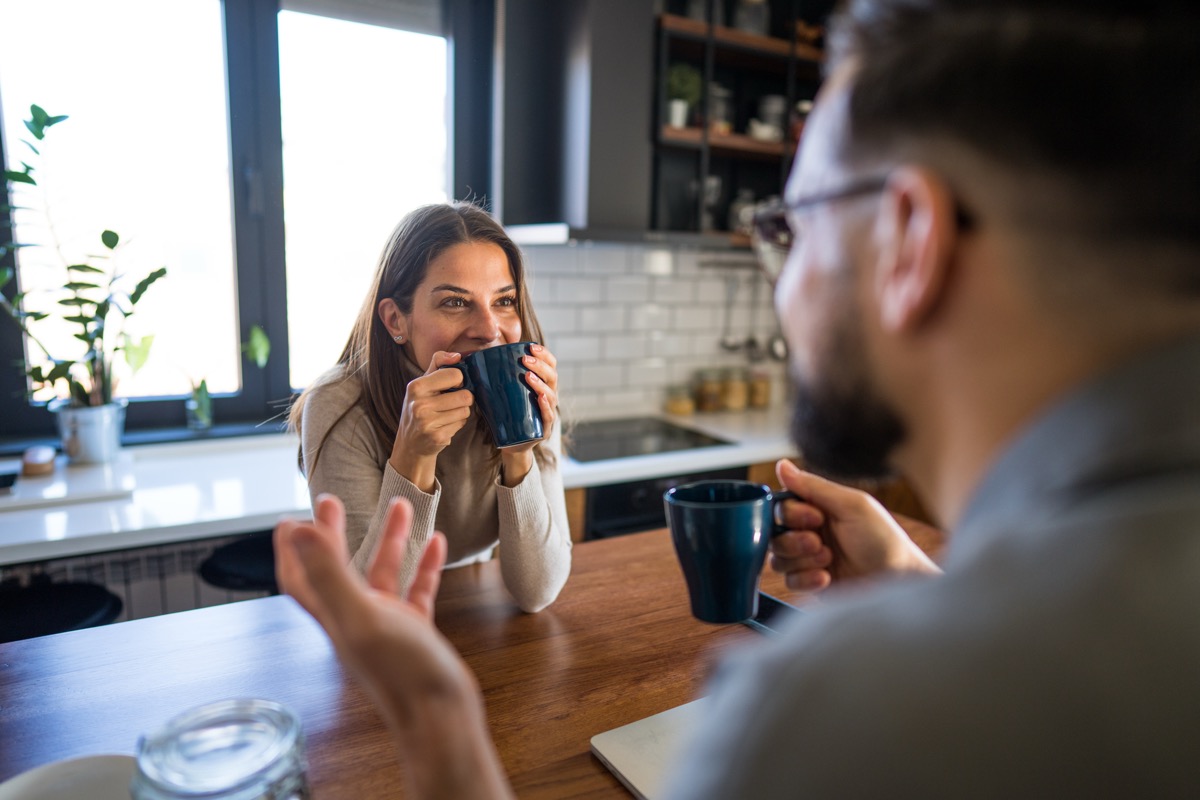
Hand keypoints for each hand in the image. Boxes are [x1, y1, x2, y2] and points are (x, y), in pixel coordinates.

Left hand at [275, 494, 461, 723]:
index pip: (300, 578)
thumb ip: (330, 572)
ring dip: (388, 540)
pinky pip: (416, 591)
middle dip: (333, 535)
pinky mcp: (415, 633)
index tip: (290, 520)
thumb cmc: (401, 672)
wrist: (441, 715)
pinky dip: (423, 566)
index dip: (291, 551)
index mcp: (334, 617)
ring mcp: (386, 627)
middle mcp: (355, 620)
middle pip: (336, 570)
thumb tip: (298, 531)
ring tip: (400, 505)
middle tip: (332, 501)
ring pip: (381, 574)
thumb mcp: (361, 614)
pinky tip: (436, 545)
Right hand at [390, 351, 473, 489]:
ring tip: (446, 415)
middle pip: (465, 395)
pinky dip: (457, 424)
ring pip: (466, 411)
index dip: (459, 380)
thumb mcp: (423, 383)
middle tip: (450, 403)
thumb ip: (438, 363)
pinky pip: (462, 424)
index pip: (455, 375)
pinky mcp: (438, 437)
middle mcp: (420, 405)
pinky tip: (444, 425)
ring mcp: (428, 423)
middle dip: (462, 399)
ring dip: (460, 412)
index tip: (451, 386)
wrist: (410, 442)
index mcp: (416, 387)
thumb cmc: (420, 407)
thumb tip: (457, 355)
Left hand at [499, 343, 558, 484]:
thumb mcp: (502, 394)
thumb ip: (491, 378)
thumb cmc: (505, 414)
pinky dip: (546, 407)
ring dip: (541, 384)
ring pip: (551, 396)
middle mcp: (549, 397)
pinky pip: (549, 417)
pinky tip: (540, 398)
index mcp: (542, 385)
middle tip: (525, 360)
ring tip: (528, 376)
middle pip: (552, 377)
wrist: (510, 444)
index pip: (550, 365)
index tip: (531, 346)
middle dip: (540, 366)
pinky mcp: (543, 430)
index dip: (544, 354)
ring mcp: (548, 414)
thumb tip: (466, 360)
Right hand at [769, 460, 941, 593]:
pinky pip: (788, 581)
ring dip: (801, 560)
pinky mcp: (810, 582)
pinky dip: (805, 579)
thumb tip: (781, 464)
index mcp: (818, 508)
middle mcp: (810, 531)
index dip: (791, 513)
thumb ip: (813, 486)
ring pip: (777, 558)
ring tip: (828, 560)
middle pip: (774, 533)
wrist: (898, 580)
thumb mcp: (851, 505)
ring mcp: (809, 558)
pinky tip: (827, 577)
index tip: (815, 518)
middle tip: (819, 543)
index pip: (781, 505)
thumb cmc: (883, 539)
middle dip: (794, 540)